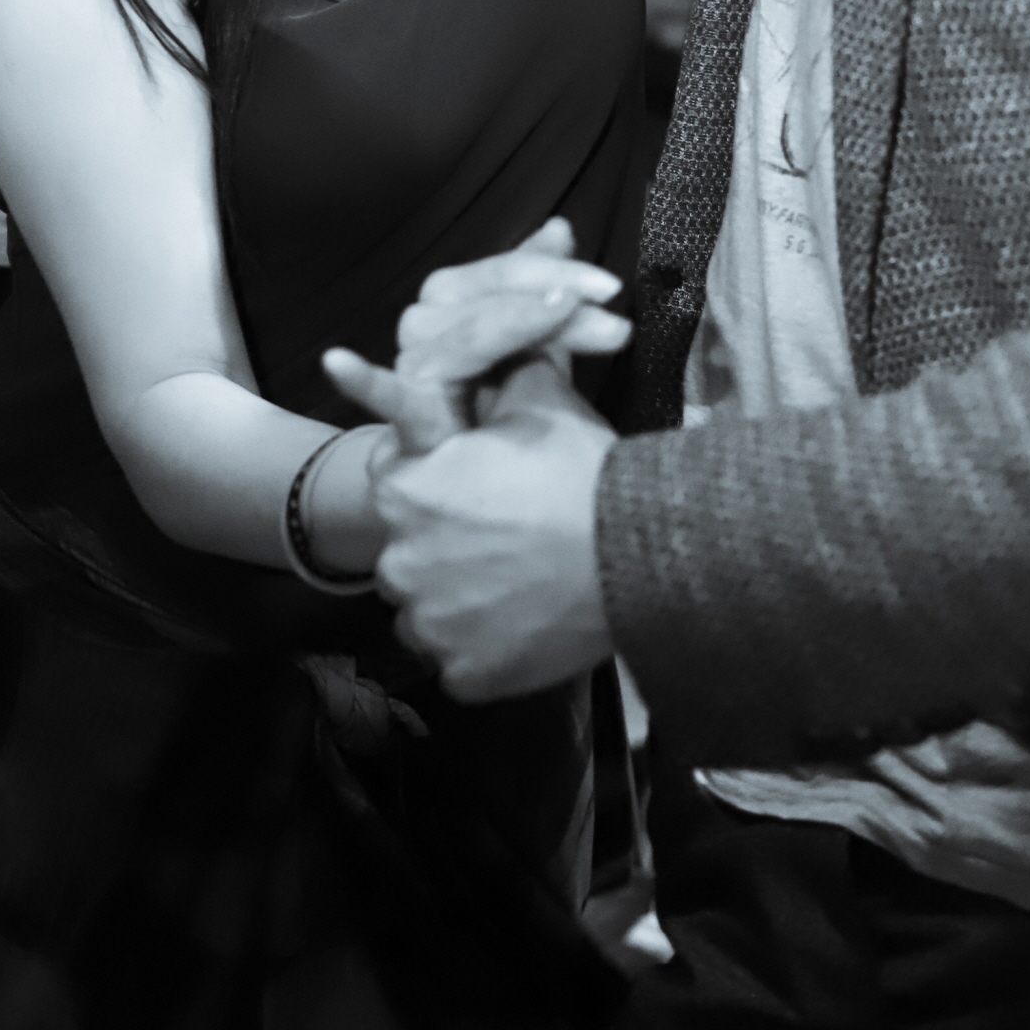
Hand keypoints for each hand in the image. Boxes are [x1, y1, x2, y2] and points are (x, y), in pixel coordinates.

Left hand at [346, 357, 615, 700]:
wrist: (636, 555)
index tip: (471, 486)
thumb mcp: (539, 399)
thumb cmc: (581, 473)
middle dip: (442, 539)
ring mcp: (430, 624)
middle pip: (406, 547)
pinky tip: (526, 621)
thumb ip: (494, 376)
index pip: (393, 479)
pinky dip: (485, 645)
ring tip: (517, 580)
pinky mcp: (462, 674)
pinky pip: (459, 658)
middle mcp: (399, 559)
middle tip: (504, 534)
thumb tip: (487, 355)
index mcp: (405, 487)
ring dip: (457, 596)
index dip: (434, 478)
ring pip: (428, 608)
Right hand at [347, 217, 629, 458]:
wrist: (467, 489)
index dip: (553, 272)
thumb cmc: (504, 414)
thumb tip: (558, 227)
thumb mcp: (535, 349)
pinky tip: (341, 363)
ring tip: (565, 310)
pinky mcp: (404, 418)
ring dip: (516, 321)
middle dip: (547, 300)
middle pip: (479, 296)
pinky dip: (365, 381)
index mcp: (456, 302)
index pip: (502, 273)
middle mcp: (427, 325)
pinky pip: (386, 398)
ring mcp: (413, 367)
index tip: (610, 289)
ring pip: (457, 333)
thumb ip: (542, 291)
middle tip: (615, 322)